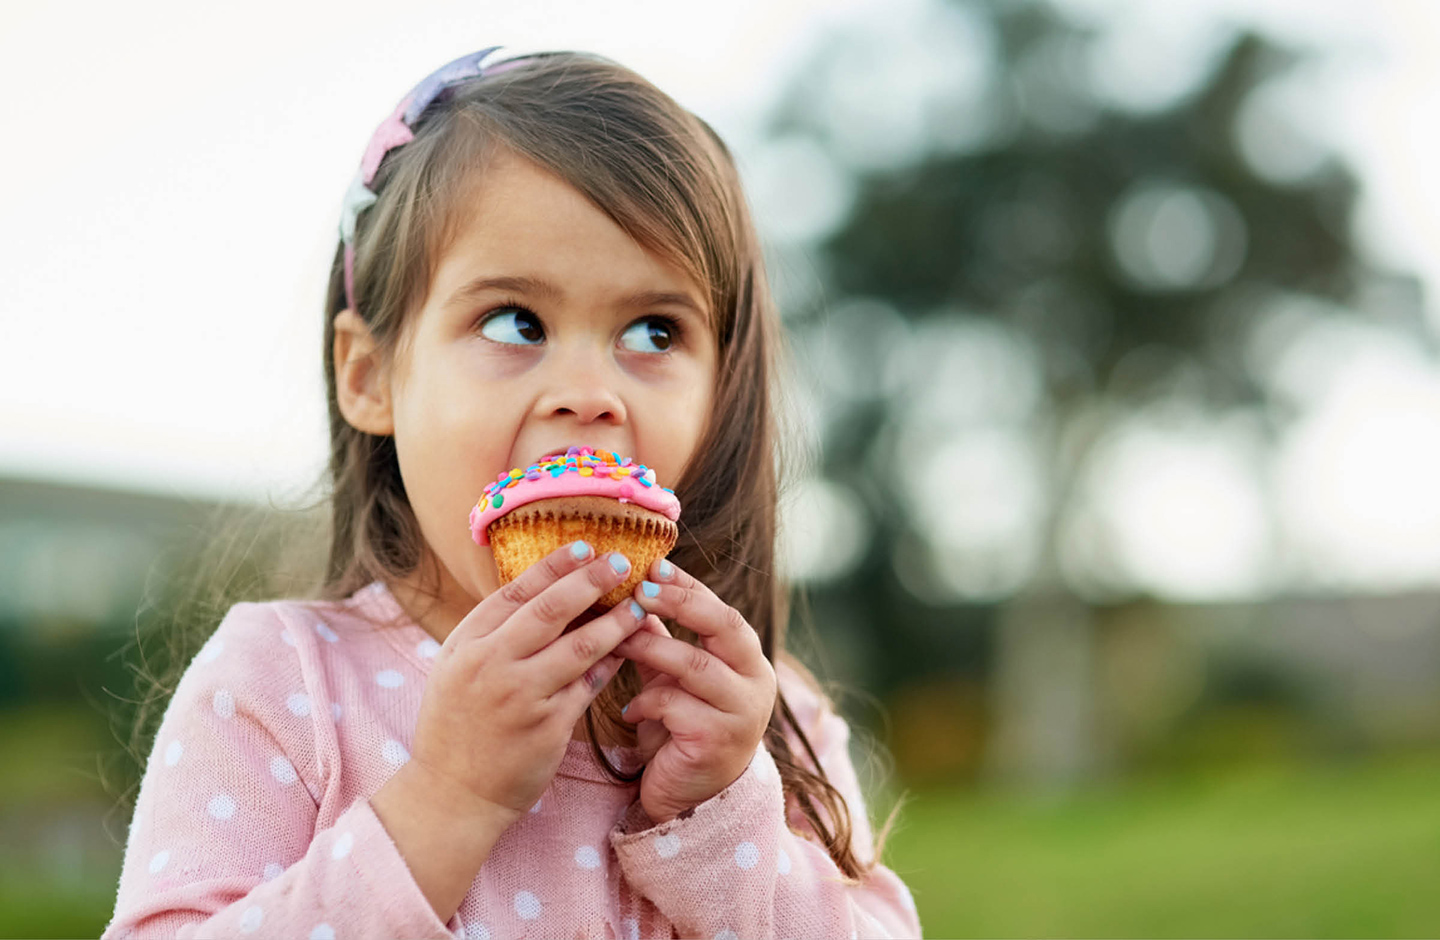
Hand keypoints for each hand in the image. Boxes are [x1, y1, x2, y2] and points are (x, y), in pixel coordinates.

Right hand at [406, 542, 647, 822]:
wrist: (451, 794)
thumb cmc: (456, 725)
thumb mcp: (457, 668)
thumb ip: (493, 633)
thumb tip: (544, 592)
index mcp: (466, 643)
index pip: (516, 591)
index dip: (554, 566)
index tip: (585, 546)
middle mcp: (491, 664)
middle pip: (551, 610)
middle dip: (591, 581)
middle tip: (622, 562)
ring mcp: (521, 696)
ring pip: (581, 647)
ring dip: (616, 622)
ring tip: (640, 605)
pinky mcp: (548, 727)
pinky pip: (589, 686)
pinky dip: (610, 666)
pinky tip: (628, 651)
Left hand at [614, 559, 777, 824]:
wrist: (692, 799)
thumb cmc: (683, 729)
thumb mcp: (672, 678)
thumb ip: (660, 638)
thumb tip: (633, 591)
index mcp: (748, 659)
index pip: (721, 609)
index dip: (688, 587)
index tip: (653, 565)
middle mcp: (755, 682)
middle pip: (724, 626)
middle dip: (680, 604)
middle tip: (640, 589)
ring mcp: (741, 713)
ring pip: (695, 665)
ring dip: (651, 648)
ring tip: (618, 641)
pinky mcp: (718, 741)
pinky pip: (677, 706)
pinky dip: (646, 702)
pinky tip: (629, 711)